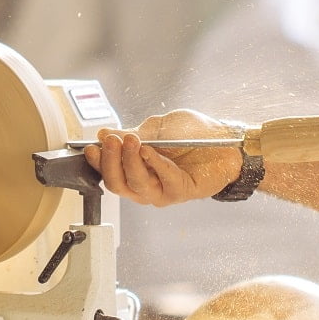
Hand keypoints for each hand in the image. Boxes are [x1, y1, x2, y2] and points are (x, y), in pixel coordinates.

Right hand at [82, 109, 243, 205]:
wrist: (227, 141)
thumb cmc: (194, 134)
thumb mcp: (158, 127)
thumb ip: (131, 132)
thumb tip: (104, 134)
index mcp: (135, 169)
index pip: (108, 170)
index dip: (97, 160)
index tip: (91, 146)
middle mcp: (145, 184)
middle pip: (116, 182)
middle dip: (110, 161)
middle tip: (111, 141)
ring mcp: (162, 191)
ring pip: (135, 184)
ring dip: (130, 161)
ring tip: (132, 142)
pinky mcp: (180, 192)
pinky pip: (163, 180)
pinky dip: (154, 164)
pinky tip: (149, 150)